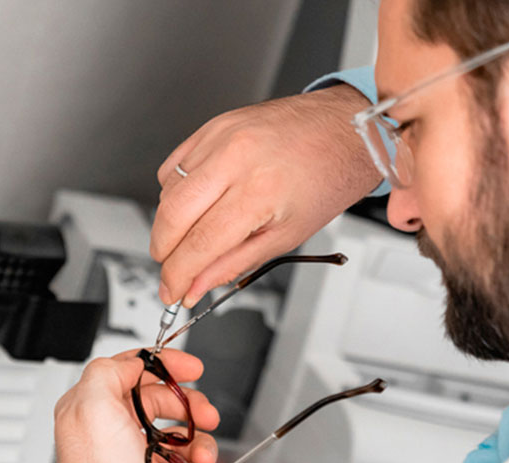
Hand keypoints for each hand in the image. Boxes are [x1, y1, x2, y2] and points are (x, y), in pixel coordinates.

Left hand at [54, 349, 219, 462]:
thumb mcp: (92, 406)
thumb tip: (129, 364)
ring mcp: (131, 457)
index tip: (193, 369)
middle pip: (160, 402)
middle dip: (191, 408)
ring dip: (200, 444)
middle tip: (207, 416)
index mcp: (93, 407)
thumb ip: (107, 372)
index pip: (131, 370)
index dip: (166, 365)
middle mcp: (110, 430)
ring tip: (204, 459)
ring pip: (178, 436)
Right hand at [150, 84, 380, 307]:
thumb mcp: (287, 236)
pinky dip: (173, 193)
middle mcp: (235, 158)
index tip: (173, 291)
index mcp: (258, 190)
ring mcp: (220, 137)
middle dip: (164, 254)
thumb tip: (200, 286)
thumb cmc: (327, 178)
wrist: (345, 129)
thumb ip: (235, 263)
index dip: (179, 275)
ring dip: (168, 226)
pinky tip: (193, 207)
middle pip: (172, 217)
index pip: (199, 245)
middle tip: (171, 272)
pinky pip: (174, 165)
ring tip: (189, 241)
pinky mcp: (213, 125)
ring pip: (168, 192)